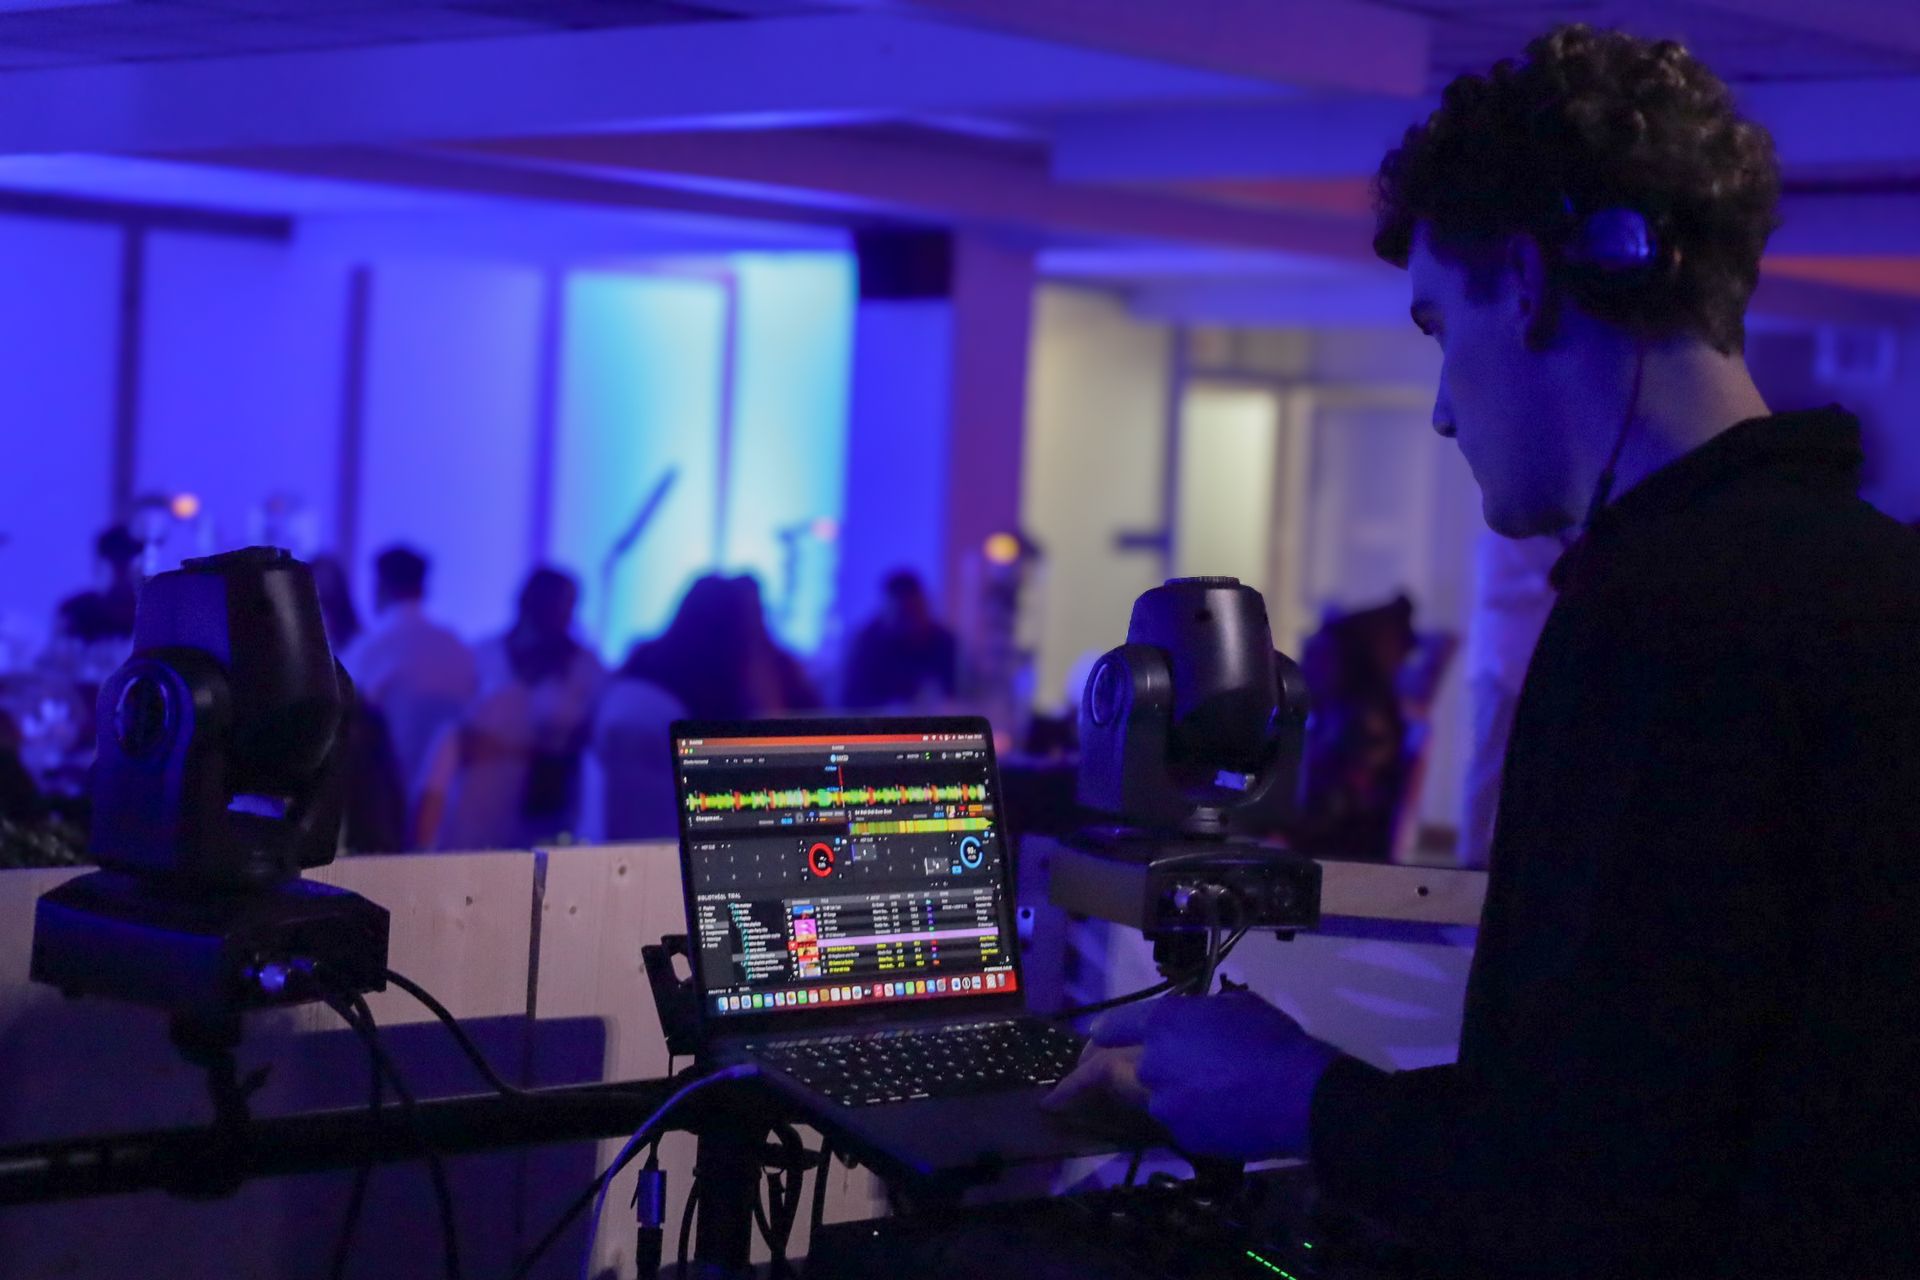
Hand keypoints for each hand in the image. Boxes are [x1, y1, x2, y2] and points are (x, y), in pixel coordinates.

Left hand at [1045, 992, 1339, 1159]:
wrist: (1303, 1096)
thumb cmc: (1273, 1040)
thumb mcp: (1235, 1007)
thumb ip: (1198, 1015)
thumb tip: (1188, 1024)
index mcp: (1166, 1021)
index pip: (1115, 1027)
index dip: (1100, 1035)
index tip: (1085, 1044)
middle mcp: (1153, 1061)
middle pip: (1105, 1071)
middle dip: (1077, 1081)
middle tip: (1058, 1094)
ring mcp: (1165, 1103)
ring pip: (1140, 1098)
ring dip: (1142, 1094)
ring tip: (1165, 1091)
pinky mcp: (1183, 1135)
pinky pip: (1173, 1120)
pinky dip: (1181, 1113)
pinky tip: (1210, 1109)